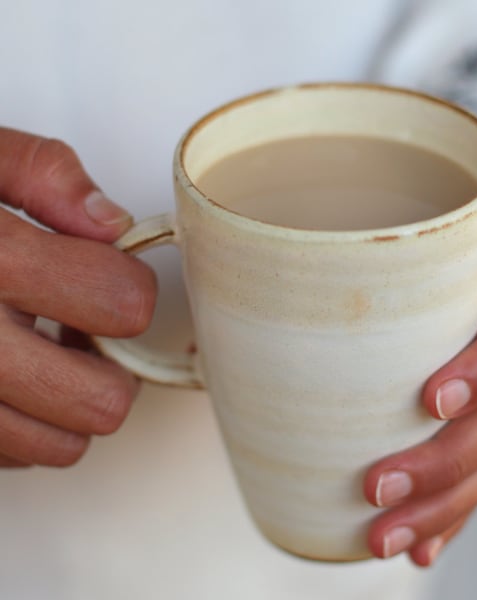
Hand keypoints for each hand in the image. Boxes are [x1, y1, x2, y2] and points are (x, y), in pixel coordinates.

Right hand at [0, 128, 155, 466]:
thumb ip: (42, 173)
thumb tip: (110, 222)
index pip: (121, 302)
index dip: (132, 286)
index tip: (114, 275)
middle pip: (102, 399)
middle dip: (113, 364)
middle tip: (88, 329)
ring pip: (63, 444)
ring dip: (73, 402)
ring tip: (45, 353)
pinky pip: (14, 456)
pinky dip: (27, 423)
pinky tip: (7, 376)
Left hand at [363, 173, 476, 564]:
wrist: (468, 257)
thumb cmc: (421, 245)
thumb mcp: (393, 230)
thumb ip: (335, 250)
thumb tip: (220, 274)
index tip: (430, 399)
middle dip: (445, 461)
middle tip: (377, 488)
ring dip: (444, 504)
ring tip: (386, 535)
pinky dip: (453, 514)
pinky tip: (420, 542)